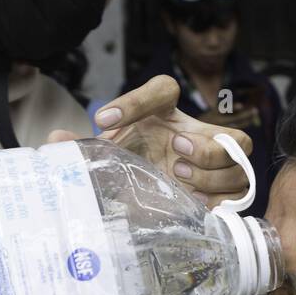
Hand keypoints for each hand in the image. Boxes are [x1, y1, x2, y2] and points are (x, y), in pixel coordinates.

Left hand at [48, 75, 252, 206]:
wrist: (142, 205)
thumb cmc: (128, 173)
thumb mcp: (107, 161)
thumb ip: (85, 150)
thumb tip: (54, 140)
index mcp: (165, 117)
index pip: (161, 89)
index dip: (134, 100)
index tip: (102, 121)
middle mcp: (197, 135)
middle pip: (225, 127)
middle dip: (204, 142)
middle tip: (176, 151)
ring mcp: (217, 165)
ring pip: (239, 155)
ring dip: (213, 168)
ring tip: (180, 176)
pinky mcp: (226, 192)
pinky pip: (241, 190)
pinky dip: (220, 196)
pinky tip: (193, 203)